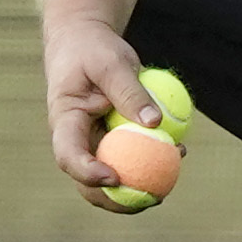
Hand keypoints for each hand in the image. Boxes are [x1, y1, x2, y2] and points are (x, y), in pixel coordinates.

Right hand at [43, 10, 162, 190]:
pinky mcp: (111, 141)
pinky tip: (177, 154)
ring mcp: (92, 143)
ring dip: (136, 188)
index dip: (88, 173)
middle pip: (87, 182)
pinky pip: (129, 159)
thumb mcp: (112, 63)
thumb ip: (130, 92)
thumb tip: (155, 123)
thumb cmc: (94, 49)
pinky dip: (150, 163)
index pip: (68, 155)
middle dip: (116, 199)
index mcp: (64, 121)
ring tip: (168, 185)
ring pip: (110, 178)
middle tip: (151, 198)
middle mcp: (75, 140)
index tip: (115, 177)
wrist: (84, 42)